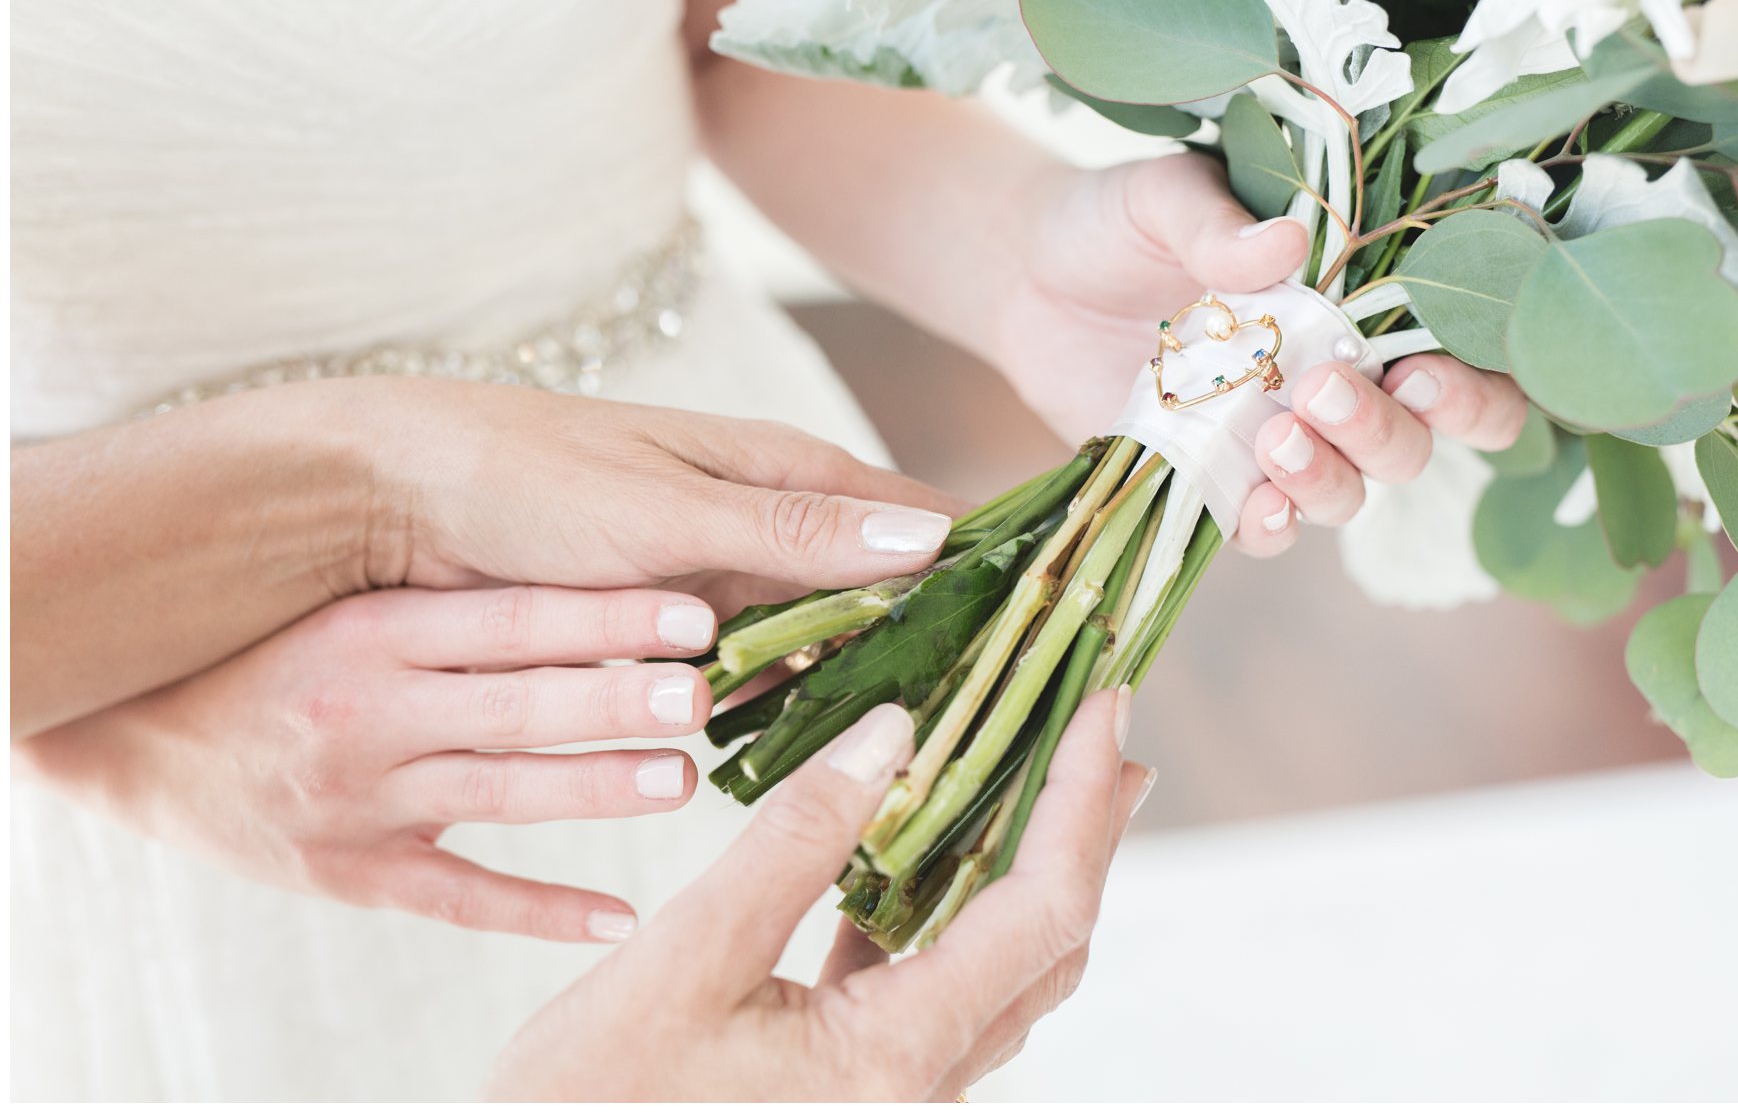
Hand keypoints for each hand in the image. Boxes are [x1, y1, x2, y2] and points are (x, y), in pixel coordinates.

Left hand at [13, 377, 962, 731]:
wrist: (385, 499)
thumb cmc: (524, 479)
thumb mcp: (668, 511)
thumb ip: (796, 533)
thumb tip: (932, 538)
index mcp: (774, 466)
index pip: (911, 513)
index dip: (976, 563)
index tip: (1037, 618)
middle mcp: (754, 515)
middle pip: (872, 586)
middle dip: (918, 640)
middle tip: (965, 710)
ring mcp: (709, 570)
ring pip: (810, 636)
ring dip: (841, 680)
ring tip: (889, 740)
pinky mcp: (660, 620)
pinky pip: (741, 668)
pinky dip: (767, 700)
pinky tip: (785, 743)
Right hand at [17, 583, 732, 941]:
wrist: (134, 739)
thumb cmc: (271, 654)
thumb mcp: (349, 605)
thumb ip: (457, 600)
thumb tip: (597, 569)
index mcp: (371, 630)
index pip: (508, 617)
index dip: (604, 614)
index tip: (691, 610)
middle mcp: (367, 711)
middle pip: (514, 705)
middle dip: (614, 698)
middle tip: (703, 691)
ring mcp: (359, 800)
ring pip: (498, 795)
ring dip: (594, 789)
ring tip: (681, 779)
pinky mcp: (350, 872)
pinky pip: (458, 897)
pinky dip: (539, 911)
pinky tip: (617, 917)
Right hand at [488, 691, 1149, 1099]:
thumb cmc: (591, 1107)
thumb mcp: (684, 961)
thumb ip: (795, 844)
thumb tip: (894, 734)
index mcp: (896, 1057)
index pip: (1039, 910)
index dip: (1079, 801)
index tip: (1103, 707)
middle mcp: (918, 1087)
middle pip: (1046, 941)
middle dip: (1084, 829)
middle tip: (1104, 727)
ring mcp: (891, 1093)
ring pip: (1001, 968)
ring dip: (1027, 867)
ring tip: (1039, 778)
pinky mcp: (852, 1086)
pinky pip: (934, 986)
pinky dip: (948, 909)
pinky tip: (920, 858)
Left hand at [999, 153, 1525, 555]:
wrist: (1026, 275)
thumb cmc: (1115, 223)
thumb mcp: (1160, 198)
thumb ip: (1217, 220)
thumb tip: (1286, 242)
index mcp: (1356, 302)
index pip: (1460, 354)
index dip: (1474, 381)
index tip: (1427, 370)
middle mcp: (1333, 378)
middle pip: (1416, 438)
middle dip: (1388, 430)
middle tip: (1323, 391)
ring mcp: (1274, 438)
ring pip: (1351, 491)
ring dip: (1332, 477)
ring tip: (1276, 438)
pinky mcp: (1211, 482)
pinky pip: (1266, 528)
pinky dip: (1274, 526)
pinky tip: (1258, 506)